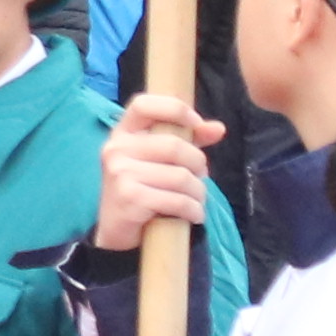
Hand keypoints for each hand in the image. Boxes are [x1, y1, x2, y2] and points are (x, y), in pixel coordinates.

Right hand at [92, 93, 217, 255]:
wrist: (116, 231)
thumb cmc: (142, 188)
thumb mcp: (160, 160)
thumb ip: (187, 140)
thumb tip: (219, 128)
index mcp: (122, 132)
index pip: (143, 104)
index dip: (174, 109)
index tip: (195, 125)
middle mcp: (117, 148)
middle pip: (174, 145)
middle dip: (198, 165)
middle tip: (200, 179)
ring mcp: (120, 173)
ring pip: (181, 176)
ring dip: (199, 193)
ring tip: (196, 200)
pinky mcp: (129, 198)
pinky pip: (177, 200)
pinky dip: (193, 210)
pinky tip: (193, 215)